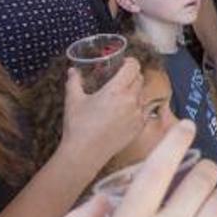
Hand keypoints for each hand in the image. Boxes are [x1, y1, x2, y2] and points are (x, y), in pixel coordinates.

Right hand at [58, 60, 146, 174]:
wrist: (85, 154)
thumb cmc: (78, 126)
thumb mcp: (73, 100)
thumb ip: (74, 81)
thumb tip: (72, 70)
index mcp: (116, 90)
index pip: (133, 67)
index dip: (130, 62)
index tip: (124, 62)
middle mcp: (131, 101)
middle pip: (139, 79)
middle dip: (131, 75)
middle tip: (121, 77)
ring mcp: (138, 115)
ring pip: (143, 95)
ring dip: (135, 91)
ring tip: (122, 94)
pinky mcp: (139, 128)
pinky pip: (144, 111)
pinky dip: (137, 107)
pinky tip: (125, 111)